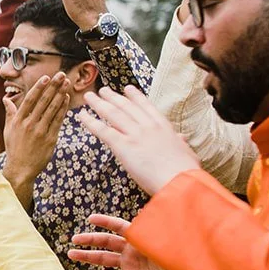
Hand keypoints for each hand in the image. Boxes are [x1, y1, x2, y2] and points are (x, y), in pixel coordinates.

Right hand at [2, 73, 71, 195]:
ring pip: (53, 109)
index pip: (30, 100)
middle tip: (61, 75)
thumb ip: (10, 113)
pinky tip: (66, 99)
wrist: (21, 168)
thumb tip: (6, 99)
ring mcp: (41, 131)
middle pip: (43, 102)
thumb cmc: (14, 148)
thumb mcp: (8, 129)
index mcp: (18, 121)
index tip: (46, 77)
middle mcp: (29, 124)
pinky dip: (63, 109)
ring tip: (67, 83)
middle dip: (53, 87)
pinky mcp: (50, 139)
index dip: (39, 87)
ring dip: (61, 94)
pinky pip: (58, 120)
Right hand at [68, 214, 192, 269]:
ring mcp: (130, 264)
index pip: (119, 227)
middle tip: (74, 239)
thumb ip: (154, 230)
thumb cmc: (182, 258)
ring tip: (71, 254)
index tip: (90, 218)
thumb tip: (142, 213)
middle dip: (90, 240)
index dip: (105, 222)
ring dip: (87, 257)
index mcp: (140, 238)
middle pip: (106, 242)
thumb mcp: (169, 242)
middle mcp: (132, 250)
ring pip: (104, 259)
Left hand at [76, 86, 201, 195]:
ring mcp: (135, 135)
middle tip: (103, 90)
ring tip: (89, 97)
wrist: (180, 180)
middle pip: (126, 107)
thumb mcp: (186, 152)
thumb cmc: (185, 171)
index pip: (146, 107)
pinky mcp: (123, 146)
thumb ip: (180, 142)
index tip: (127, 88)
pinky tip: (81, 116)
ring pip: (113, 114)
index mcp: (164, 127)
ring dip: (99, 104)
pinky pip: (103, 131)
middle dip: (113, 97)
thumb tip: (181, 137)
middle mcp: (148, 126)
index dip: (135, 97)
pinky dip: (90, 122)